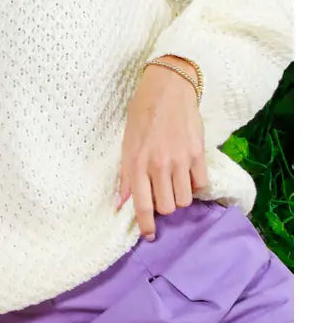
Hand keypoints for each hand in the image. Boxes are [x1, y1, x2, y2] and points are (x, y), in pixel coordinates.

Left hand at [116, 61, 207, 240]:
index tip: (150, 235)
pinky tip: (187, 175)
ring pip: (185, 200)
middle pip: (168, 207)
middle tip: (162, 195)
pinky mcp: (198, 153)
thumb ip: (126, 175)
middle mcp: (159, 165)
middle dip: (164, 206)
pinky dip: (194, 185)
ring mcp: (181, 160)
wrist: (168, 88)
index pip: (142, 205)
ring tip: (174, 183)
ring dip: (179, 197)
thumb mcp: (126, 143)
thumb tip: (121, 203)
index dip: (147, 225)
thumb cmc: (142, 114)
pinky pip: (200, 184)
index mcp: (137, 163)